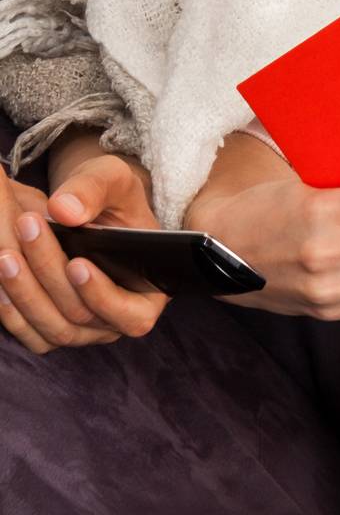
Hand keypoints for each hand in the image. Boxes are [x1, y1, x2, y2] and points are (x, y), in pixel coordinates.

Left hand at [0, 153, 168, 354]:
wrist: (91, 209)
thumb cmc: (113, 197)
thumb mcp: (113, 180)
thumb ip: (93, 189)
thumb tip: (64, 210)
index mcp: (149, 292)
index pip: (133, 314)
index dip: (103, 295)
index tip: (76, 263)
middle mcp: (119, 318)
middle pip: (82, 315)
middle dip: (51, 273)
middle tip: (29, 227)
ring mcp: (86, 329)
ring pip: (53, 327)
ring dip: (27, 292)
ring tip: (7, 254)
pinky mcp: (54, 328)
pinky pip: (32, 333)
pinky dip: (13, 311)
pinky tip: (1, 276)